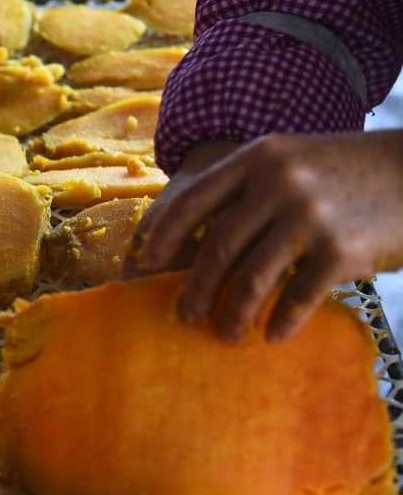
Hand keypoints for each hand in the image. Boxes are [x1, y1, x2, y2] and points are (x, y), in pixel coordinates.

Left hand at [125, 131, 402, 342]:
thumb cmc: (346, 173)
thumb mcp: (293, 161)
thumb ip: (248, 190)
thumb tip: (196, 242)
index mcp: (258, 159)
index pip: (194, 199)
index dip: (165, 235)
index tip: (148, 264)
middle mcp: (279, 183)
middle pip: (217, 247)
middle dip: (196, 288)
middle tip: (184, 314)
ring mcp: (310, 217)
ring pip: (251, 279)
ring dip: (232, 315)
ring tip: (226, 334)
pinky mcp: (342, 250)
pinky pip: (297, 298)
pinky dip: (280, 322)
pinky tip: (273, 336)